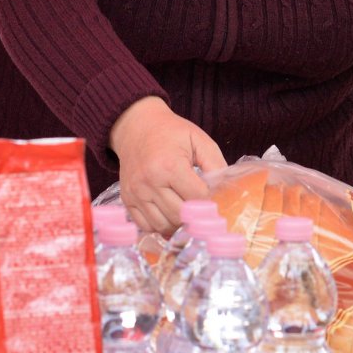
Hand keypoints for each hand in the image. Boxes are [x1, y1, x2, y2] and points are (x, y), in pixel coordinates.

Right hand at [109, 97, 227, 234]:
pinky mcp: (127, 199)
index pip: (197, 197)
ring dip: (178, 224)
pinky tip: (169, 215)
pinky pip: (146, 226)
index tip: (215, 198)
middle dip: (194, 215)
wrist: (136, 126)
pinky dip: (160, 226)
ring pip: (163, 226)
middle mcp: (150, 182)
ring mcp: (136, 193)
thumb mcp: (198, 140)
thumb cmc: (171, 132)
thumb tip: (225, 191)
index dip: (210, 200)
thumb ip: (216, 164)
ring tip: (186, 212)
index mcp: (170, 165)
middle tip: (202, 209)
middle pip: (180, 215)